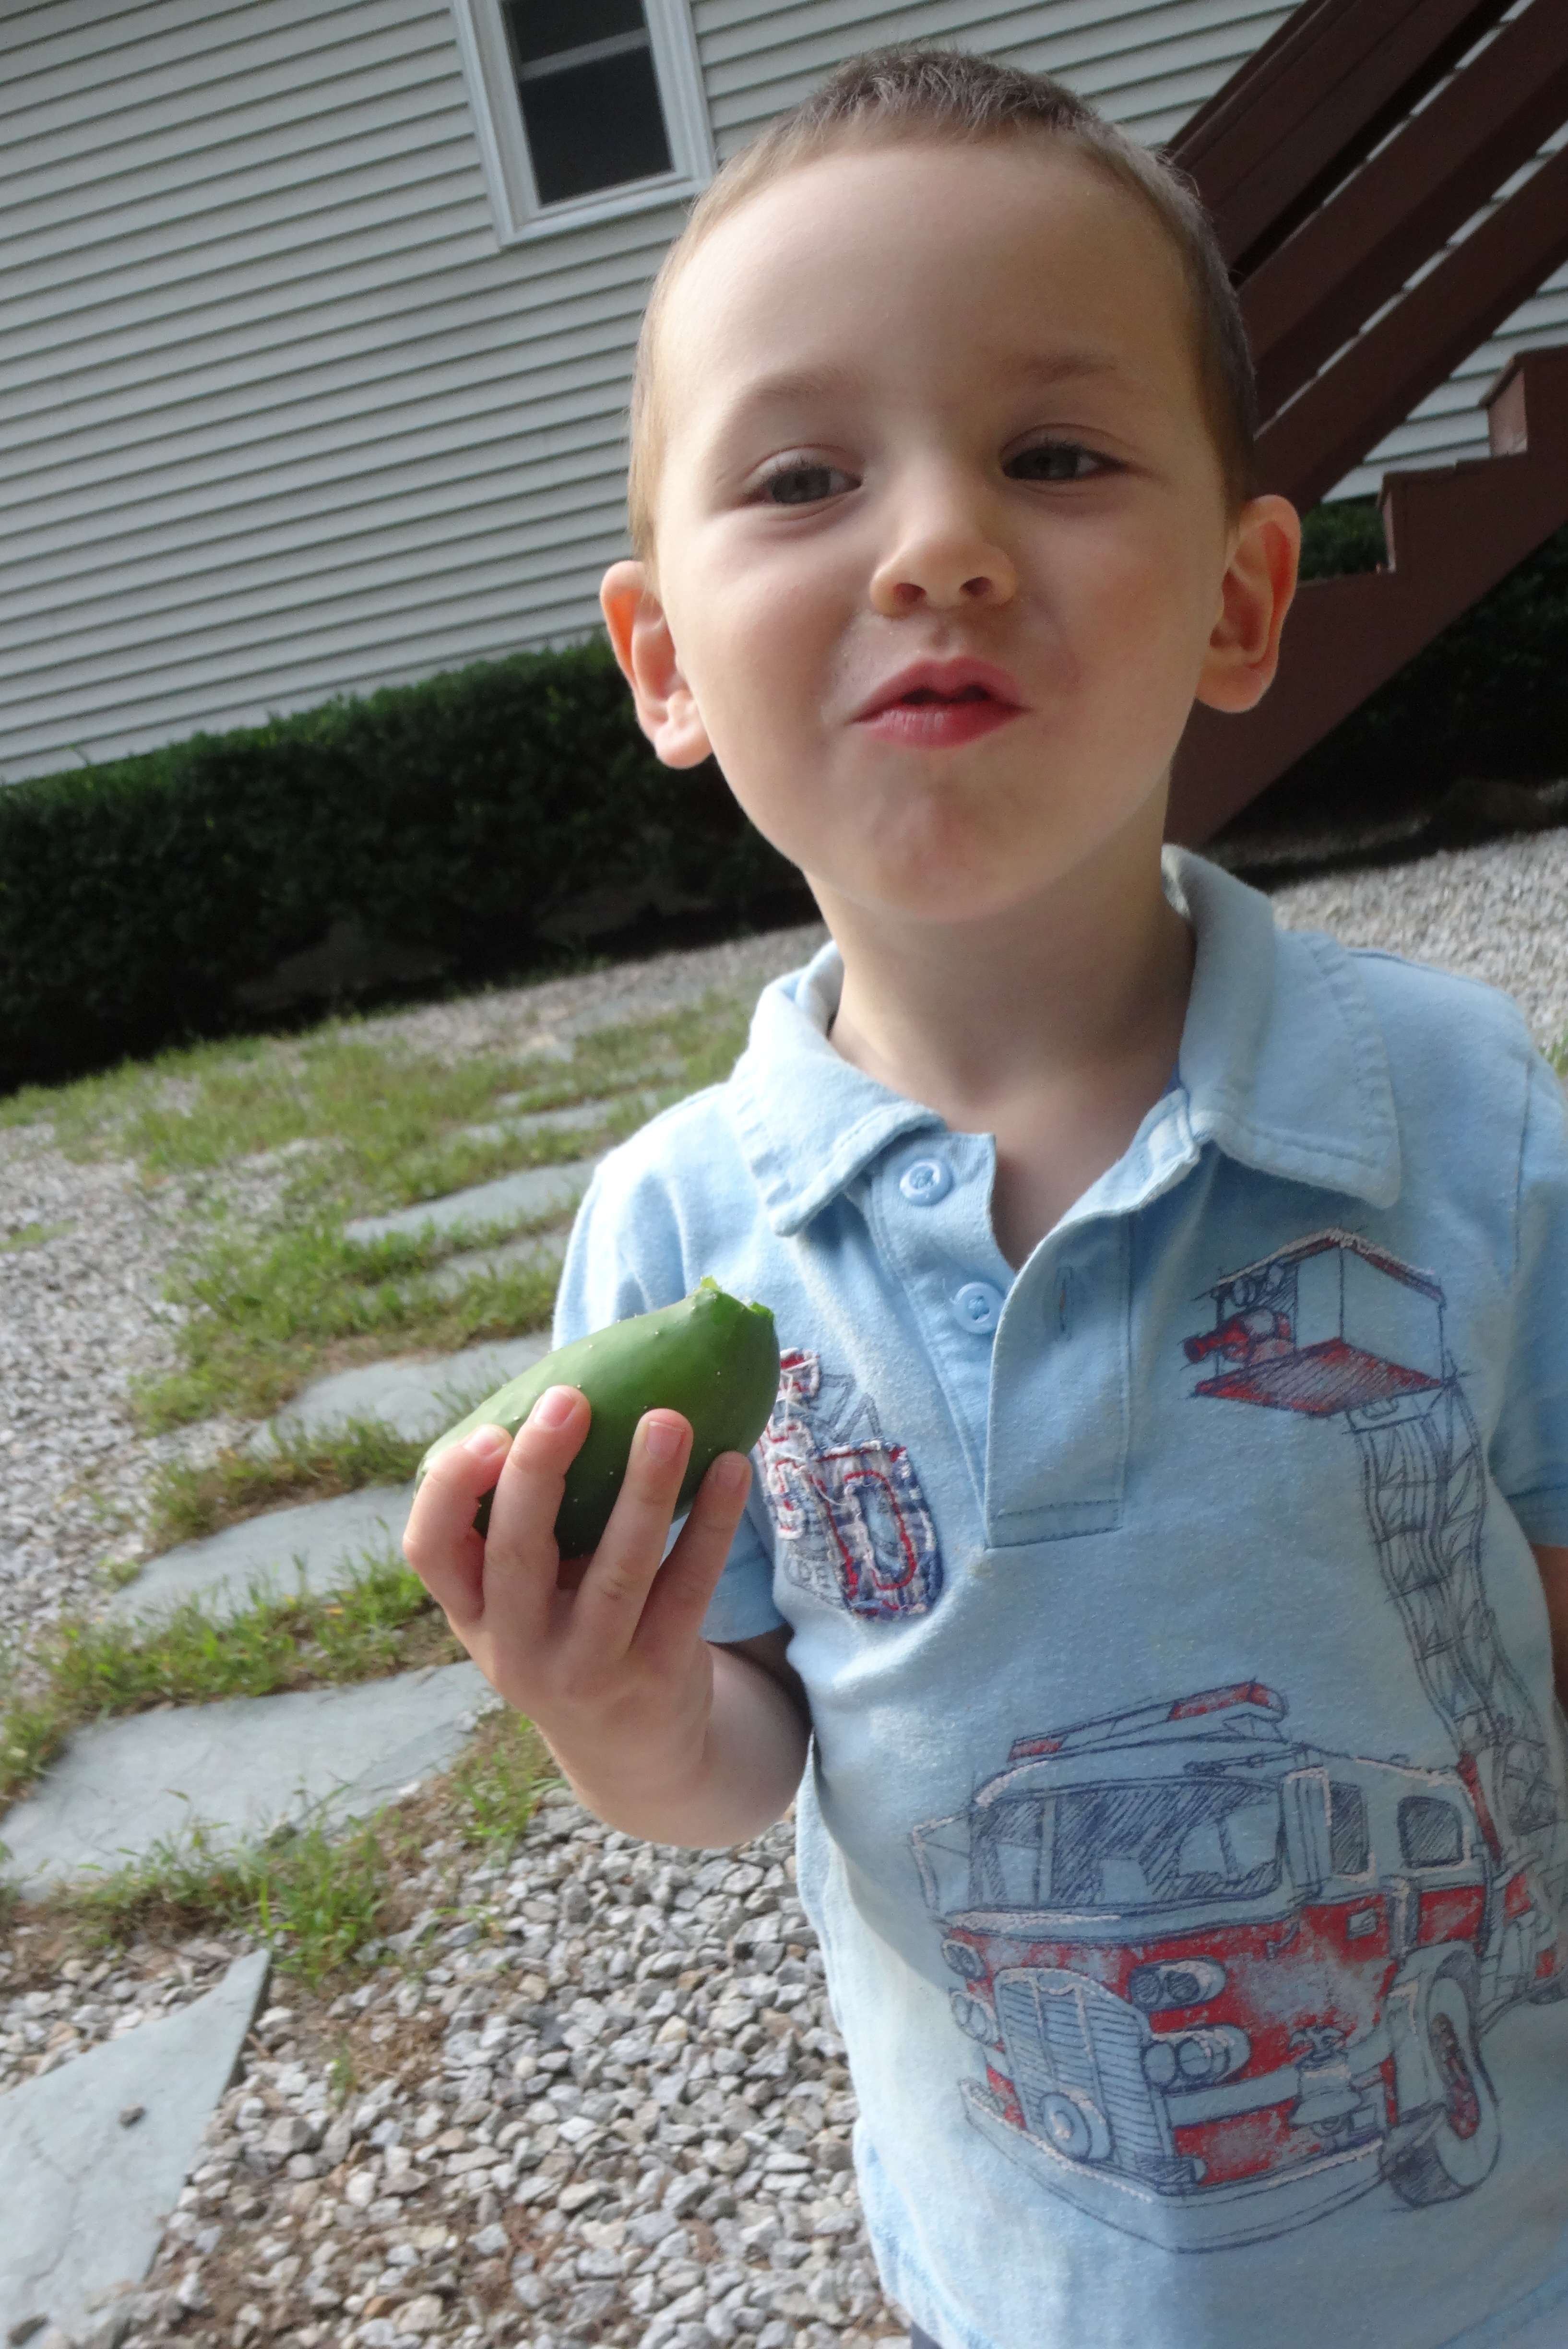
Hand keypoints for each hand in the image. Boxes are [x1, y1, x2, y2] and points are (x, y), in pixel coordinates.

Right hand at [402, 1385, 754, 1829]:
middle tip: (570, 1398)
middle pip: (518, 1554)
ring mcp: (590, 1666)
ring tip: (670, 1419)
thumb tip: (574, 1379)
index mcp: (473, 1613)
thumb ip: (529, 1519)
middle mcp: (519, 1648)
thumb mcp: (527, 1597)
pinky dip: (710, 1523)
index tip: (489, 1432)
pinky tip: (732, 1466)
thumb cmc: (570, 1630)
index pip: (429, 1551)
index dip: (451, 1490)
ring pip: (618, 1570)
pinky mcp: (659, 1672)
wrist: (633, 1753)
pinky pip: (688, 1587)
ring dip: (646, 1489)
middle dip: (541, 1470)